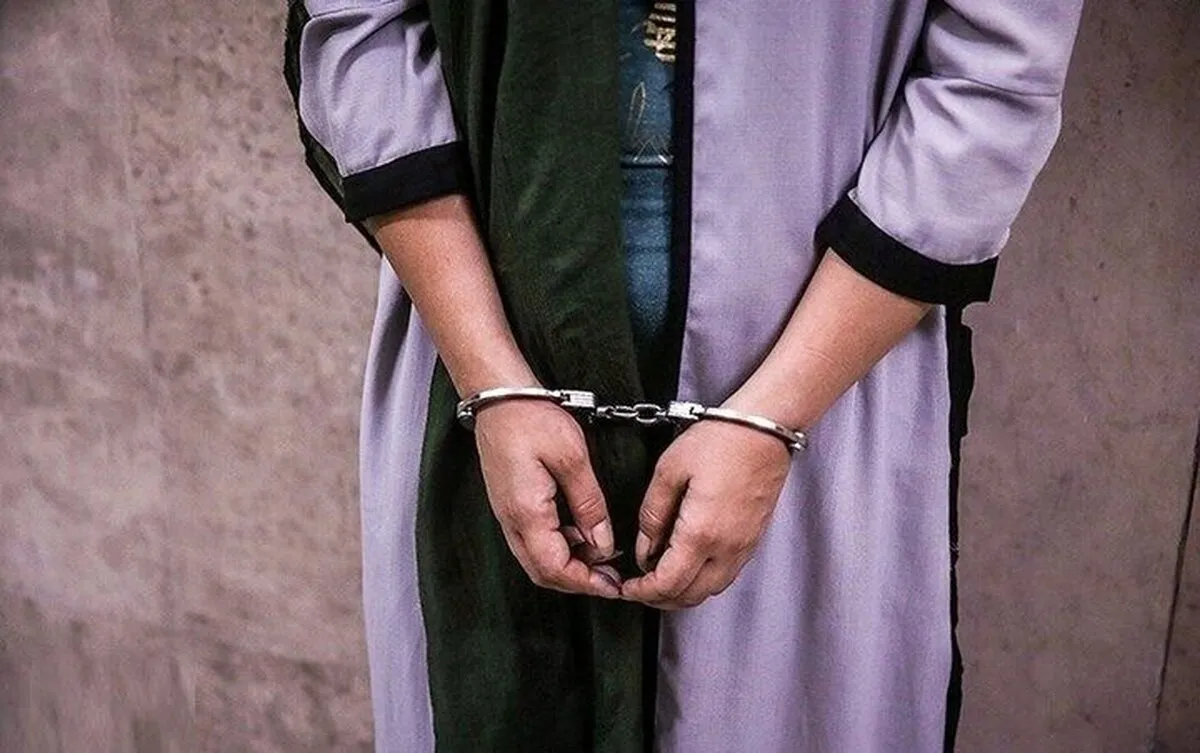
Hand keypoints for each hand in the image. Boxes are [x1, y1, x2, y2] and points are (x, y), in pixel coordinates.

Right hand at [474, 399, 621, 597]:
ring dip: (569, 566)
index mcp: (526, 513)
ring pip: (537, 559)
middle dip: (579, 581)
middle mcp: (511, 521)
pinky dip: (559, 548)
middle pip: (543, 573)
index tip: (613, 586)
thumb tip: (603, 544)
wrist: (499, 397)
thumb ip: (589, 504)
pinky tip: (581, 534)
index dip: (585, 583)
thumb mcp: (572, 457)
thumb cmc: (532, 418)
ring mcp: (507, 514)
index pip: (554, 569)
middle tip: (611, 578)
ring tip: (602, 556)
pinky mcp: (510, 505)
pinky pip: (533, 541)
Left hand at [620, 420, 791, 608]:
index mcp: (701, 532)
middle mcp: (727, 547)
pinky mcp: (752, 540)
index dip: (643, 592)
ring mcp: (744, 546)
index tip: (628, 587)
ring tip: (660, 577)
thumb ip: (652, 514)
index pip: (668, 583)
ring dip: (682, 592)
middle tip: (639, 588)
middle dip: (659, 598)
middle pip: (690, 596)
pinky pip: (725, 575)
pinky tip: (688, 564)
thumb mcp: (669, 470)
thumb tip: (644, 547)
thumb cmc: (720, 440)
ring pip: (710, 590)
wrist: (764, 429)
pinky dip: (703, 581)